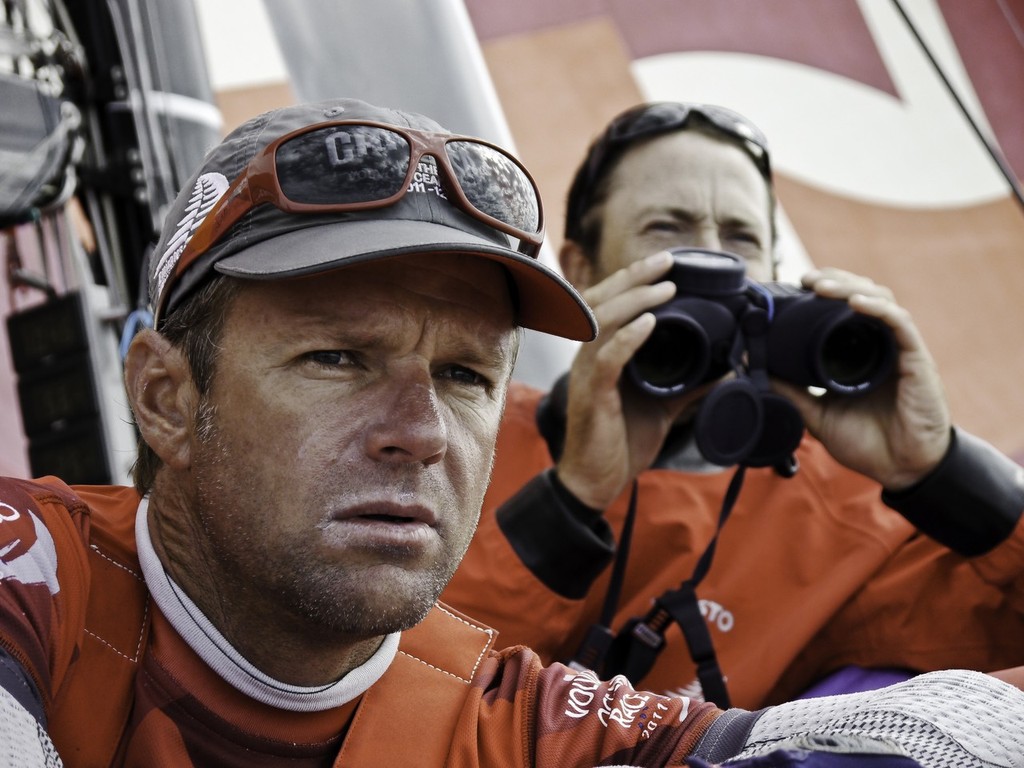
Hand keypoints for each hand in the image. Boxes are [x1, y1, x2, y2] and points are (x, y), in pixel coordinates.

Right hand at [556, 251, 704, 508]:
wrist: (597, 481)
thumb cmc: (621, 441)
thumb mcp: (663, 406)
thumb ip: (689, 384)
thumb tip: (728, 368)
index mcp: (601, 353)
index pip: (611, 302)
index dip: (634, 279)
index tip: (667, 263)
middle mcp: (588, 356)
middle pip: (603, 300)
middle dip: (634, 276)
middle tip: (667, 259)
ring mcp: (586, 374)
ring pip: (603, 322)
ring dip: (635, 300)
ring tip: (665, 288)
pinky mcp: (592, 396)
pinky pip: (606, 359)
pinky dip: (628, 337)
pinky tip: (648, 323)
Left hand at [772, 268, 950, 489]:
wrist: (901, 470)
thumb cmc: (867, 443)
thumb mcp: (817, 414)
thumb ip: (790, 391)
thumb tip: (753, 368)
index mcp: (857, 353)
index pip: (841, 309)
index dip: (822, 292)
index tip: (793, 287)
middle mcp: (879, 345)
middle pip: (860, 295)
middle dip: (833, 281)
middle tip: (804, 279)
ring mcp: (898, 350)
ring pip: (879, 300)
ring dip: (849, 287)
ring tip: (822, 286)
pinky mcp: (916, 360)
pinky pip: (900, 324)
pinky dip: (878, 308)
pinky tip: (857, 302)